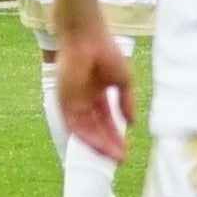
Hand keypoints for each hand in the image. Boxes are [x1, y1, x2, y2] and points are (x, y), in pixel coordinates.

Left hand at [50, 22, 135, 160]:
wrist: (87, 37)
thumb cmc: (106, 52)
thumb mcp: (123, 81)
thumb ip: (127, 102)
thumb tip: (133, 123)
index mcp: (96, 94)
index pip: (106, 120)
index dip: (116, 136)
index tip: (126, 150)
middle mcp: (83, 100)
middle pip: (96, 128)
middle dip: (109, 144)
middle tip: (120, 159)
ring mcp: (73, 101)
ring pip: (86, 130)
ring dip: (99, 145)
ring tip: (114, 157)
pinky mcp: (64, 101)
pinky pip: (74, 124)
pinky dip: (87, 137)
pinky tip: (100, 147)